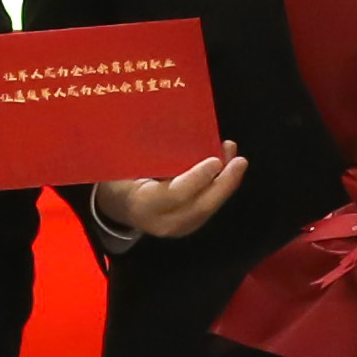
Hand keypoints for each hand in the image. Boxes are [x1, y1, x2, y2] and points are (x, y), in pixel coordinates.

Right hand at [93, 146, 247, 240]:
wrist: (117, 204)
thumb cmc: (120, 175)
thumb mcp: (127, 163)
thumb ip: (150, 153)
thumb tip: (179, 129)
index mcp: (142, 203)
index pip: (175, 194)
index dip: (197, 178)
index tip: (215, 161)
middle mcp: (160, 221)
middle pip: (199, 206)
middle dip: (224, 184)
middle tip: (240, 161)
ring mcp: (175, 228)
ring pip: (208, 208)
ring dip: (226, 184)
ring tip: (236, 159)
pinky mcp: (187, 225)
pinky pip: (207, 207)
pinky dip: (220, 189)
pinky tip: (228, 170)